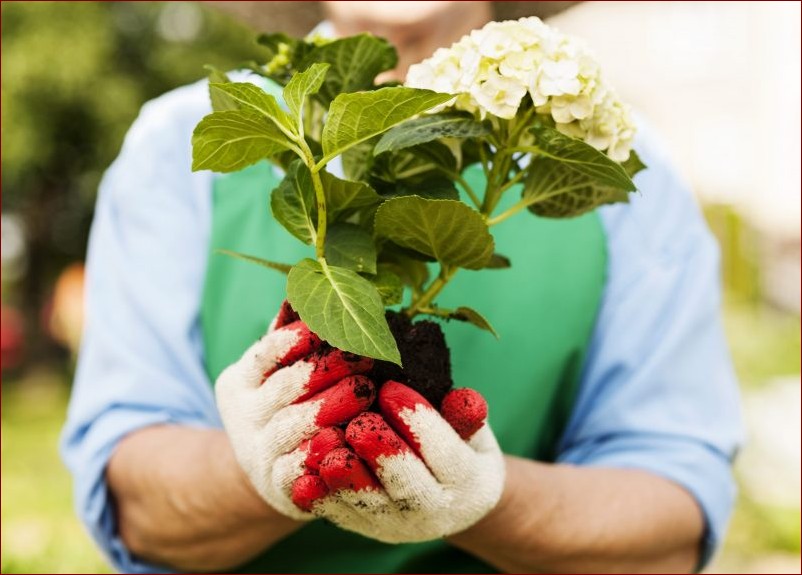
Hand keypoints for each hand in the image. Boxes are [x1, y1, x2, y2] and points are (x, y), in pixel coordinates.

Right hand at [215, 302, 374, 519]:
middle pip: (284, 388)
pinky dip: (325, 453)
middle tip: (364, 356)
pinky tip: (352, 438)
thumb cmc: (288, 405)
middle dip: (325, 370)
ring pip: (292, 426)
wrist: (271, 473)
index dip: (298, 338)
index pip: (266, 353)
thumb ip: (293, 336)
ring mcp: (257, 453)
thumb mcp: (280, 370)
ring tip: (366, 391)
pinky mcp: (278, 487)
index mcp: (238, 380)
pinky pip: (302, 469)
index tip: (332, 325)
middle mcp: (242, 416)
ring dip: (331, 407)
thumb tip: (308, 282)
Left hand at [293, 381, 505, 541]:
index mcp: (468, 484)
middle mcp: (435, 513)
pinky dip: (321, 497)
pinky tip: (304, 473)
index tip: (392, 387)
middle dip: (382, 453)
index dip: (419, 421)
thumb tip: (466, 398)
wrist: (451, 501)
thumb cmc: (460, 449)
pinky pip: (341, 516)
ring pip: (369, 505)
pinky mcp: (367, 529)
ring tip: (326, 443)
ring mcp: (398, 526)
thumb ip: (466, 417)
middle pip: (407, 486)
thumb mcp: (473, 432)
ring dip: (345, 477)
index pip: (444, 454)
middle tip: (359, 421)